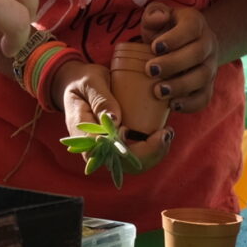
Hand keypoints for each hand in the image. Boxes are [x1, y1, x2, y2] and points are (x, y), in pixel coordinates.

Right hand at [52, 60, 173, 174]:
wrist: (79, 85)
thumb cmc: (83, 82)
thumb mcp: (89, 83)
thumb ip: (100, 100)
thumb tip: (114, 120)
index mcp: (83, 134)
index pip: (106, 154)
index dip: (129, 150)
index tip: (147, 132)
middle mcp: (96, 148)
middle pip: (123, 165)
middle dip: (149, 154)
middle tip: (166, 133)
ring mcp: (108, 150)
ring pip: (132, 164)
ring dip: (154, 153)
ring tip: (167, 133)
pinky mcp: (118, 146)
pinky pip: (137, 157)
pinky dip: (153, 149)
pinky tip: (163, 134)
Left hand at [139, 1, 216, 112]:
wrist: (184, 45)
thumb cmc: (164, 30)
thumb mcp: (157, 16)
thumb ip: (154, 13)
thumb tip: (160, 18)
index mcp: (195, 23)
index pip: (191, 28)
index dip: (174, 39)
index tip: (154, 47)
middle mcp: (208, 43)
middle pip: (198, 54)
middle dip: (174, 64)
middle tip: (151, 70)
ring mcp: (210, 66)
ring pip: (203, 77)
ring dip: (181, 86)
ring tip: (158, 91)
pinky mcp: (208, 85)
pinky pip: (204, 97)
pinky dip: (190, 104)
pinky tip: (172, 105)